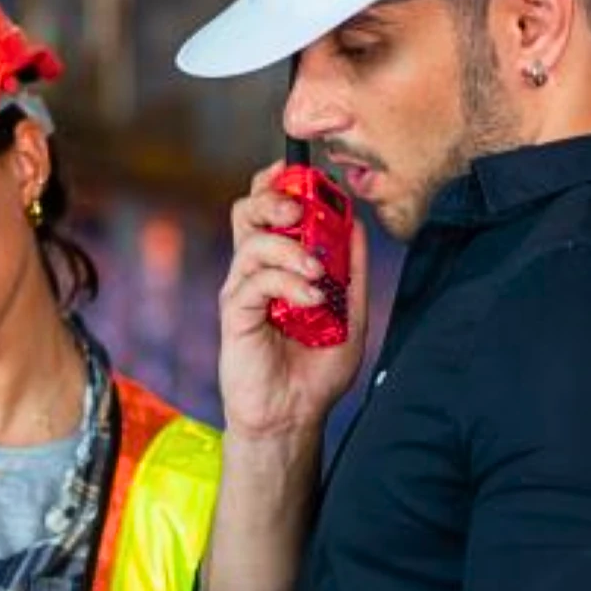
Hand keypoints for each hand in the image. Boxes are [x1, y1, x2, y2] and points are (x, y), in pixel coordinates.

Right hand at [218, 162, 369, 441]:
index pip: (270, 207)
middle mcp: (256, 270)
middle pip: (248, 209)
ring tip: (316, 273)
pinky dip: (287, 283)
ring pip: (252, 240)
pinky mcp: (235, 312)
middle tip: (301, 213)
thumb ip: (351, 269)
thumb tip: (356, 222)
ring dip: (290, 248)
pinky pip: (255, 280)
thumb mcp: (350, 312)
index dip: (281, 182)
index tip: (305, 174)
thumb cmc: (316, 369)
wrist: (295, 416)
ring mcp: (243, 289)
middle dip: (274, 198)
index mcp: (280, 264)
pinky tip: (310, 301)